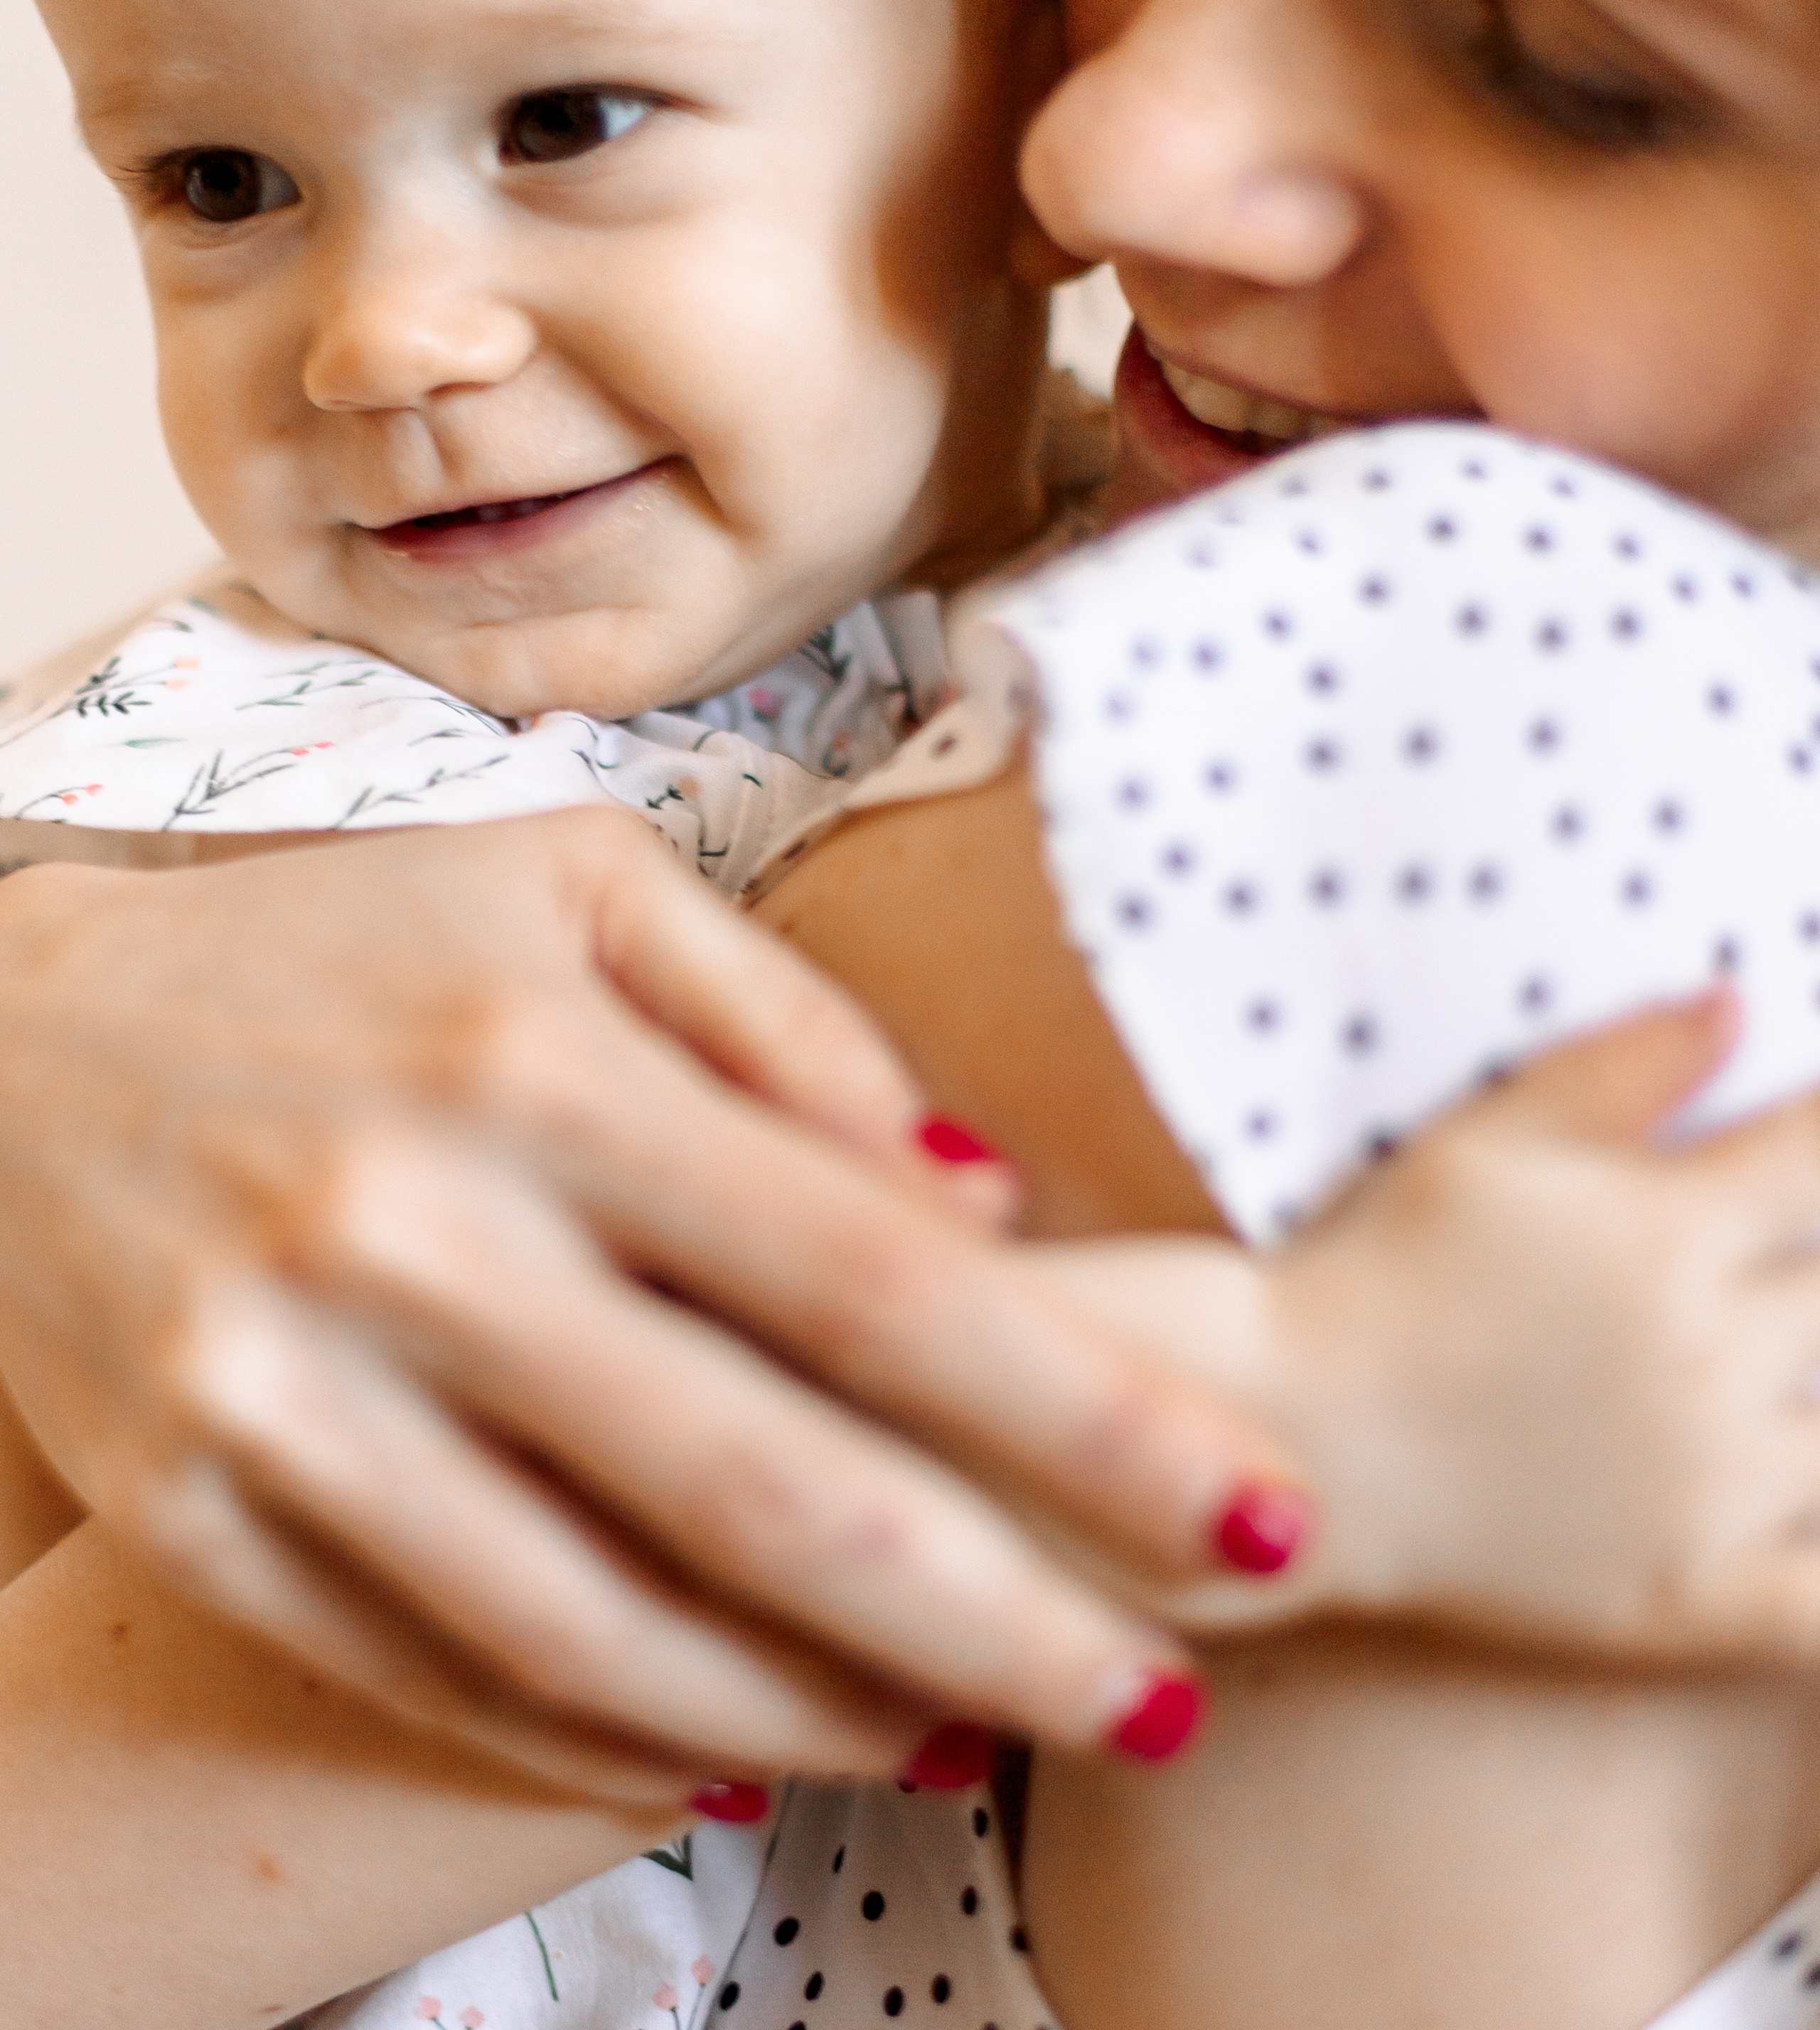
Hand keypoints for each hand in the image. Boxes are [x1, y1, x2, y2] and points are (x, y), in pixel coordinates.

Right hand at [0, 812, 1285, 1794]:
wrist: (13, 1031)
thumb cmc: (349, 942)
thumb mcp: (569, 888)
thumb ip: (784, 1022)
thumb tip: (981, 1193)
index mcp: (540, 1060)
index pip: (871, 1272)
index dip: (1083, 1411)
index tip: (1256, 1507)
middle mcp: (414, 1229)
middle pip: (765, 1482)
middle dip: (1006, 1615)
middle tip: (1170, 1703)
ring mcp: (285, 1387)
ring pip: (601, 1622)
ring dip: (825, 1711)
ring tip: (981, 1742)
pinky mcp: (193, 1504)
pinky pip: (431, 1669)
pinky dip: (604, 1738)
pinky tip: (750, 1749)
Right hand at [1045, 993, 1819, 1662]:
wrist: (1292, 1434)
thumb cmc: (1382, 1267)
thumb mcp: (1489, 1138)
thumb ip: (1625, 1066)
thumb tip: (1738, 1003)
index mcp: (1671, 1232)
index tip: (1805, 1148)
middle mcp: (1714, 1355)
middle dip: (1811, 1261)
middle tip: (1761, 1268)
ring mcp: (1714, 1487)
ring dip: (1816, 1386)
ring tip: (1767, 1360)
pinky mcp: (1693, 1597)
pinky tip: (1801, 1507)